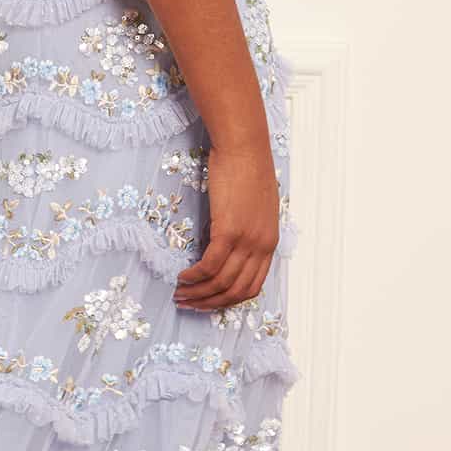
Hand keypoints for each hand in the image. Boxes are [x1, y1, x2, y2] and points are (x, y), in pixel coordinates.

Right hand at [173, 139, 278, 311]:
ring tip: (180, 294)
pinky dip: (195, 276)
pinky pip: (210, 265)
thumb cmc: (247, 169)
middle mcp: (262, 245)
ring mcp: (247, 239)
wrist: (244, 147)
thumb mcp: (254, 208)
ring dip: (198, 293)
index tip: (209, 302)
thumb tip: (224, 247)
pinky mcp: (229, 230)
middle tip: (188, 304)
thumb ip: (246, 231)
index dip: (228, 300)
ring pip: (221, 282)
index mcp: (270, 242)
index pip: (253, 287)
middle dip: (210, 303)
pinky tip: (182, 277)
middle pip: (236, 290)